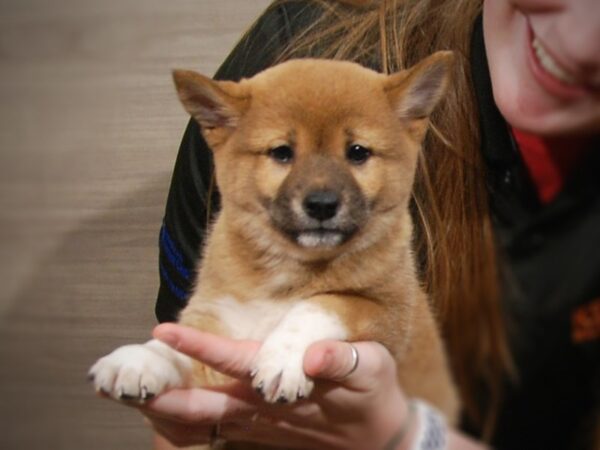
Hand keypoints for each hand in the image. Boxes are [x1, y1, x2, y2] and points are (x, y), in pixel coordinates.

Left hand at [136, 323, 412, 449]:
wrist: (380, 441)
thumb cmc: (371, 397)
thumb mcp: (370, 370)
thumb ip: (342, 360)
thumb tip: (313, 354)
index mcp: (284, 386)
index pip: (234, 363)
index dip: (199, 348)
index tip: (164, 331)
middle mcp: (263, 410)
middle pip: (201, 408)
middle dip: (161, 396)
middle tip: (118, 384)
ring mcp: (258, 427)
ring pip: (201, 426)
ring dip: (165, 413)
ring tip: (131, 397)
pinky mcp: (260, 435)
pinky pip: (213, 436)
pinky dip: (185, 428)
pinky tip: (164, 418)